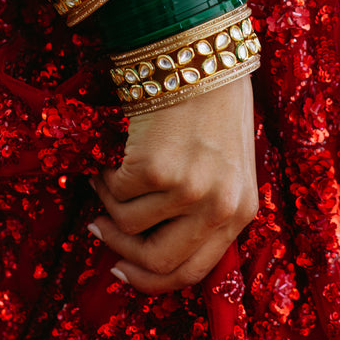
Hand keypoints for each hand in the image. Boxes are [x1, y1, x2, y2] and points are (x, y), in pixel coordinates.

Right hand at [88, 73, 256, 293]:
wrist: (199, 59)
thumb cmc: (209, 110)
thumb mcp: (223, 169)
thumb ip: (201, 212)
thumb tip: (145, 251)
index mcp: (241, 211)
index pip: (193, 272)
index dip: (150, 280)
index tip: (121, 270)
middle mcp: (219, 206)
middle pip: (157, 262)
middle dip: (120, 250)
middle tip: (99, 228)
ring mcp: (189, 189)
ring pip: (127, 223)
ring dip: (109, 200)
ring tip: (114, 170)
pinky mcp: (156, 169)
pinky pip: (113, 191)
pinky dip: (105, 174)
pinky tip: (114, 152)